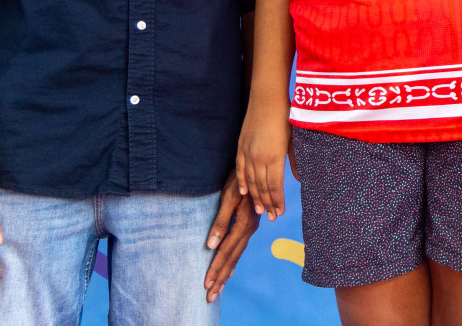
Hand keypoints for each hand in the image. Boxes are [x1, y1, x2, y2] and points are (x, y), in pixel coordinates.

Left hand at [203, 180, 259, 302]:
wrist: (256, 164)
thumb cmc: (239, 179)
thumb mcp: (229, 197)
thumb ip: (221, 221)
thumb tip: (211, 245)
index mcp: (244, 224)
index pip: (226, 252)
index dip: (216, 268)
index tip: (206, 284)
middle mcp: (249, 228)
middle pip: (233, 258)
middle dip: (221, 277)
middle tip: (210, 297)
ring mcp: (251, 227)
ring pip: (237, 255)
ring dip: (227, 273)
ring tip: (217, 289)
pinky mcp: (250, 224)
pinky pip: (241, 248)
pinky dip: (234, 262)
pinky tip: (230, 270)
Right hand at [235, 103, 291, 220]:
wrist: (267, 98)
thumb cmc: (285, 116)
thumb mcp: (294, 139)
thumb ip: (295, 161)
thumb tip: (298, 179)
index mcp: (275, 157)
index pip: (275, 186)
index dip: (277, 201)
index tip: (280, 213)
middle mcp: (259, 158)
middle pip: (262, 187)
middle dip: (268, 204)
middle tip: (272, 217)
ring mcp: (248, 153)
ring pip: (251, 181)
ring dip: (255, 197)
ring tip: (260, 210)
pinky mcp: (241, 146)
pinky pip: (240, 169)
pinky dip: (242, 181)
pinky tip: (244, 192)